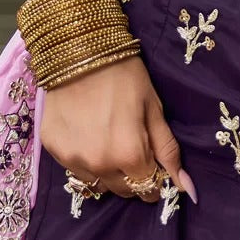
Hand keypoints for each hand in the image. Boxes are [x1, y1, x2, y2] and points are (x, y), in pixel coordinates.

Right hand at [40, 55, 196, 203]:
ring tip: (109, 140)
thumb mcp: (153, 108)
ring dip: (108, 171)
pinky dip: (85, 159)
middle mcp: (99, 165)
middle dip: (133, 175)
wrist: (79, 49)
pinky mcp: (52, 150)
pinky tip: (88, 134)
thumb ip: (168, 150)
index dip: (156, 176)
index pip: (149, 188)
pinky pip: (75, 169)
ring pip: (98, 183)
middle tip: (133, 148)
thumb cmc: (125, 76)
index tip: (154, 162)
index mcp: (129, 155)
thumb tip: (186, 187)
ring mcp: (72, 160)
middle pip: (124, 190)